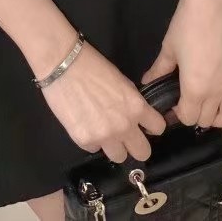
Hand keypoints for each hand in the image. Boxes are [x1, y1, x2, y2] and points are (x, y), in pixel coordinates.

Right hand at [39, 41, 166, 163]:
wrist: (62, 64)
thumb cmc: (92, 66)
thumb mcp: (122, 82)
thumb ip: (132, 103)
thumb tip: (137, 117)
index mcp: (136, 107)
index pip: (158, 128)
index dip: (151, 126)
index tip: (143, 124)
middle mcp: (124, 126)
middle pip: (143, 153)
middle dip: (135, 144)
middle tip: (124, 134)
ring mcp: (104, 136)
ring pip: (119, 157)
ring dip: (113, 146)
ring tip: (102, 130)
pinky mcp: (83, 140)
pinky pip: (94, 149)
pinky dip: (91, 140)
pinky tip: (84, 123)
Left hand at [141, 0, 221, 128]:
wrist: (213, 3)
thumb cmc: (186, 24)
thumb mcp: (169, 48)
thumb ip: (159, 68)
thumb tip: (147, 81)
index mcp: (195, 88)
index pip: (188, 118)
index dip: (178, 115)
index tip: (172, 106)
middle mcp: (217, 92)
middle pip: (207, 120)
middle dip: (195, 116)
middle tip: (188, 103)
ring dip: (220, 120)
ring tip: (211, 109)